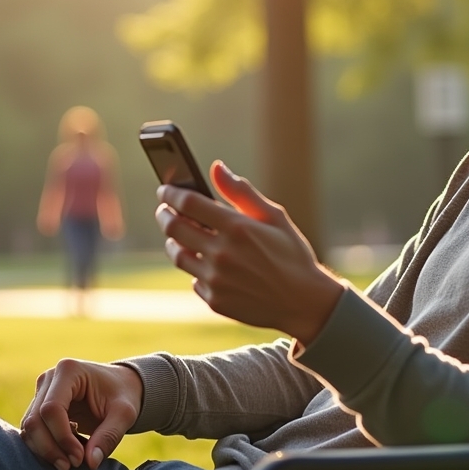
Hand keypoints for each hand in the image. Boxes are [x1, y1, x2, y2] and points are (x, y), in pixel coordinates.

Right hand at [20, 359, 141, 469]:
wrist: (120, 385)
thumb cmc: (123, 394)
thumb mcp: (124, 414)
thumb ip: (109, 436)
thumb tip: (90, 462)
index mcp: (69, 370)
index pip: (52, 409)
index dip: (62, 438)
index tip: (79, 458)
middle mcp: (49, 378)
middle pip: (35, 420)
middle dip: (50, 448)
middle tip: (71, 466)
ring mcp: (41, 391)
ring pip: (29, 428)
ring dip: (46, 450)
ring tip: (71, 461)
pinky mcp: (39, 405)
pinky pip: (32, 431)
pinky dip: (46, 446)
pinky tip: (67, 450)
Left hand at [156, 161, 343, 341]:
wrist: (303, 302)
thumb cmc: (291, 253)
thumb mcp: (274, 216)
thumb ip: (241, 192)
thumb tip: (216, 168)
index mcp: (237, 227)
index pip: (189, 202)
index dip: (171, 193)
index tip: (165, 189)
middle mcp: (222, 253)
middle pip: (175, 227)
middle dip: (164, 214)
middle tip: (165, 210)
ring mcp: (216, 279)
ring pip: (178, 255)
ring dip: (174, 241)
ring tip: (180, 236)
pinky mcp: (215, 300)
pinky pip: (193, 280)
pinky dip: (196, 268)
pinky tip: (206, 263)